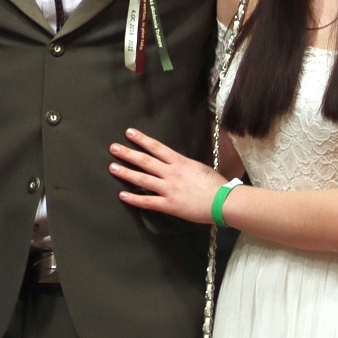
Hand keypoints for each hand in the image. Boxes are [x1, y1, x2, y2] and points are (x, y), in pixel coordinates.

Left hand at [108, 128, 224, 224]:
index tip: (129, 133)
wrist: (224, 201)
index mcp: (180, 162)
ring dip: (126, 173)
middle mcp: (172, 173)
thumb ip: (185, 166)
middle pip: (145, 161)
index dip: (141, 139)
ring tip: (112, 167)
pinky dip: (134, 198)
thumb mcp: (200, 168)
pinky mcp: (169, 204)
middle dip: (128, 153)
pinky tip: (122, 195)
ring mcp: (169, 189)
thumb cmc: (217, 185)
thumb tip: (177, 164)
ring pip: (143, 179)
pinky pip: (148, 201)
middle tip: (113, 148)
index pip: (157, 147)